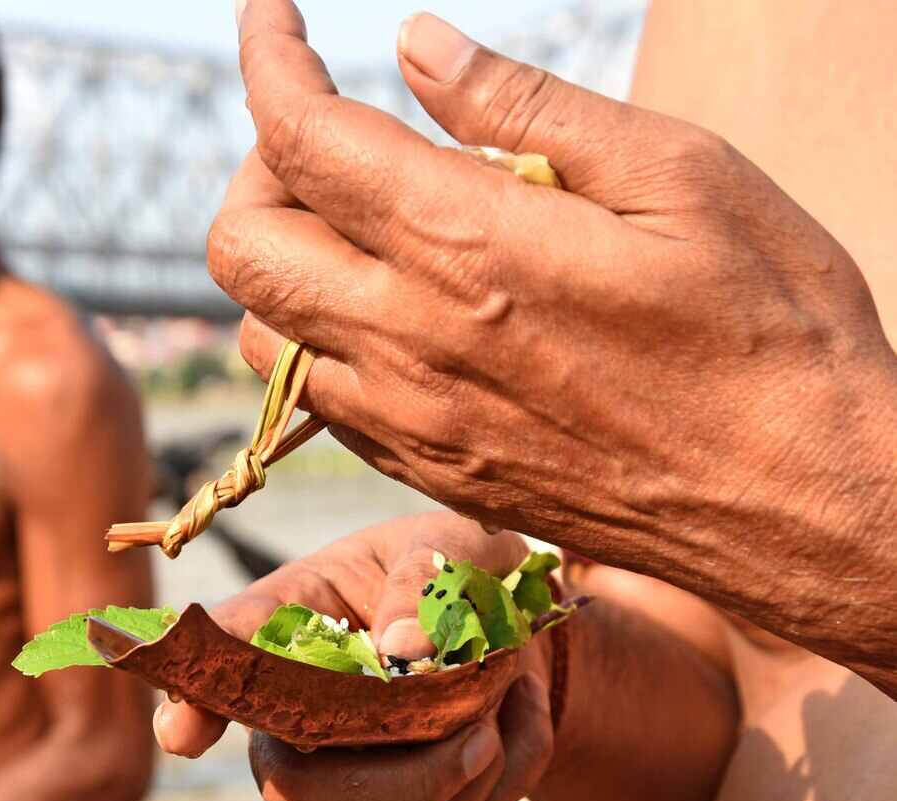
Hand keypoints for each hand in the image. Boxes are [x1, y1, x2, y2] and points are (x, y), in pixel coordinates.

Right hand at [155, 513, 553, 800]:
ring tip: (504, 689)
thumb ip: (424, 578)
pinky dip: (509, 769)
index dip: (196, 703)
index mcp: (292, 623)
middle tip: (478, 734)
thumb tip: (402, 651)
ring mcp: (350, 773)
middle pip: (298, 793)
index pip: (226, 663)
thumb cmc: (458, 566)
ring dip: (471, 771)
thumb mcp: (450, 543)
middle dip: (397, 784)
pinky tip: (516, 711)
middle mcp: (302, 712)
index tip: (186, 733)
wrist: (516, 623)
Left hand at [209, 1, 896, 691]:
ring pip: (265, 339)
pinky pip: (325, 408)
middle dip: (260, 167)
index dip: (267, 60)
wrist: (801, 507)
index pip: (302, 139)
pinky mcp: (441, 477)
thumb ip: (530, 107)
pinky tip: (394, 314)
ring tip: (360, 230)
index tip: (273, 21)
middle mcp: (418, 348)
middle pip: (244, 249)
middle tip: (333, 136)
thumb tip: (416, 49)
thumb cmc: (772, 337)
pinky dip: (322, 343)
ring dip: (283, 266)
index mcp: (475, 251)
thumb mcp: (683, 179)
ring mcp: (420, 428)